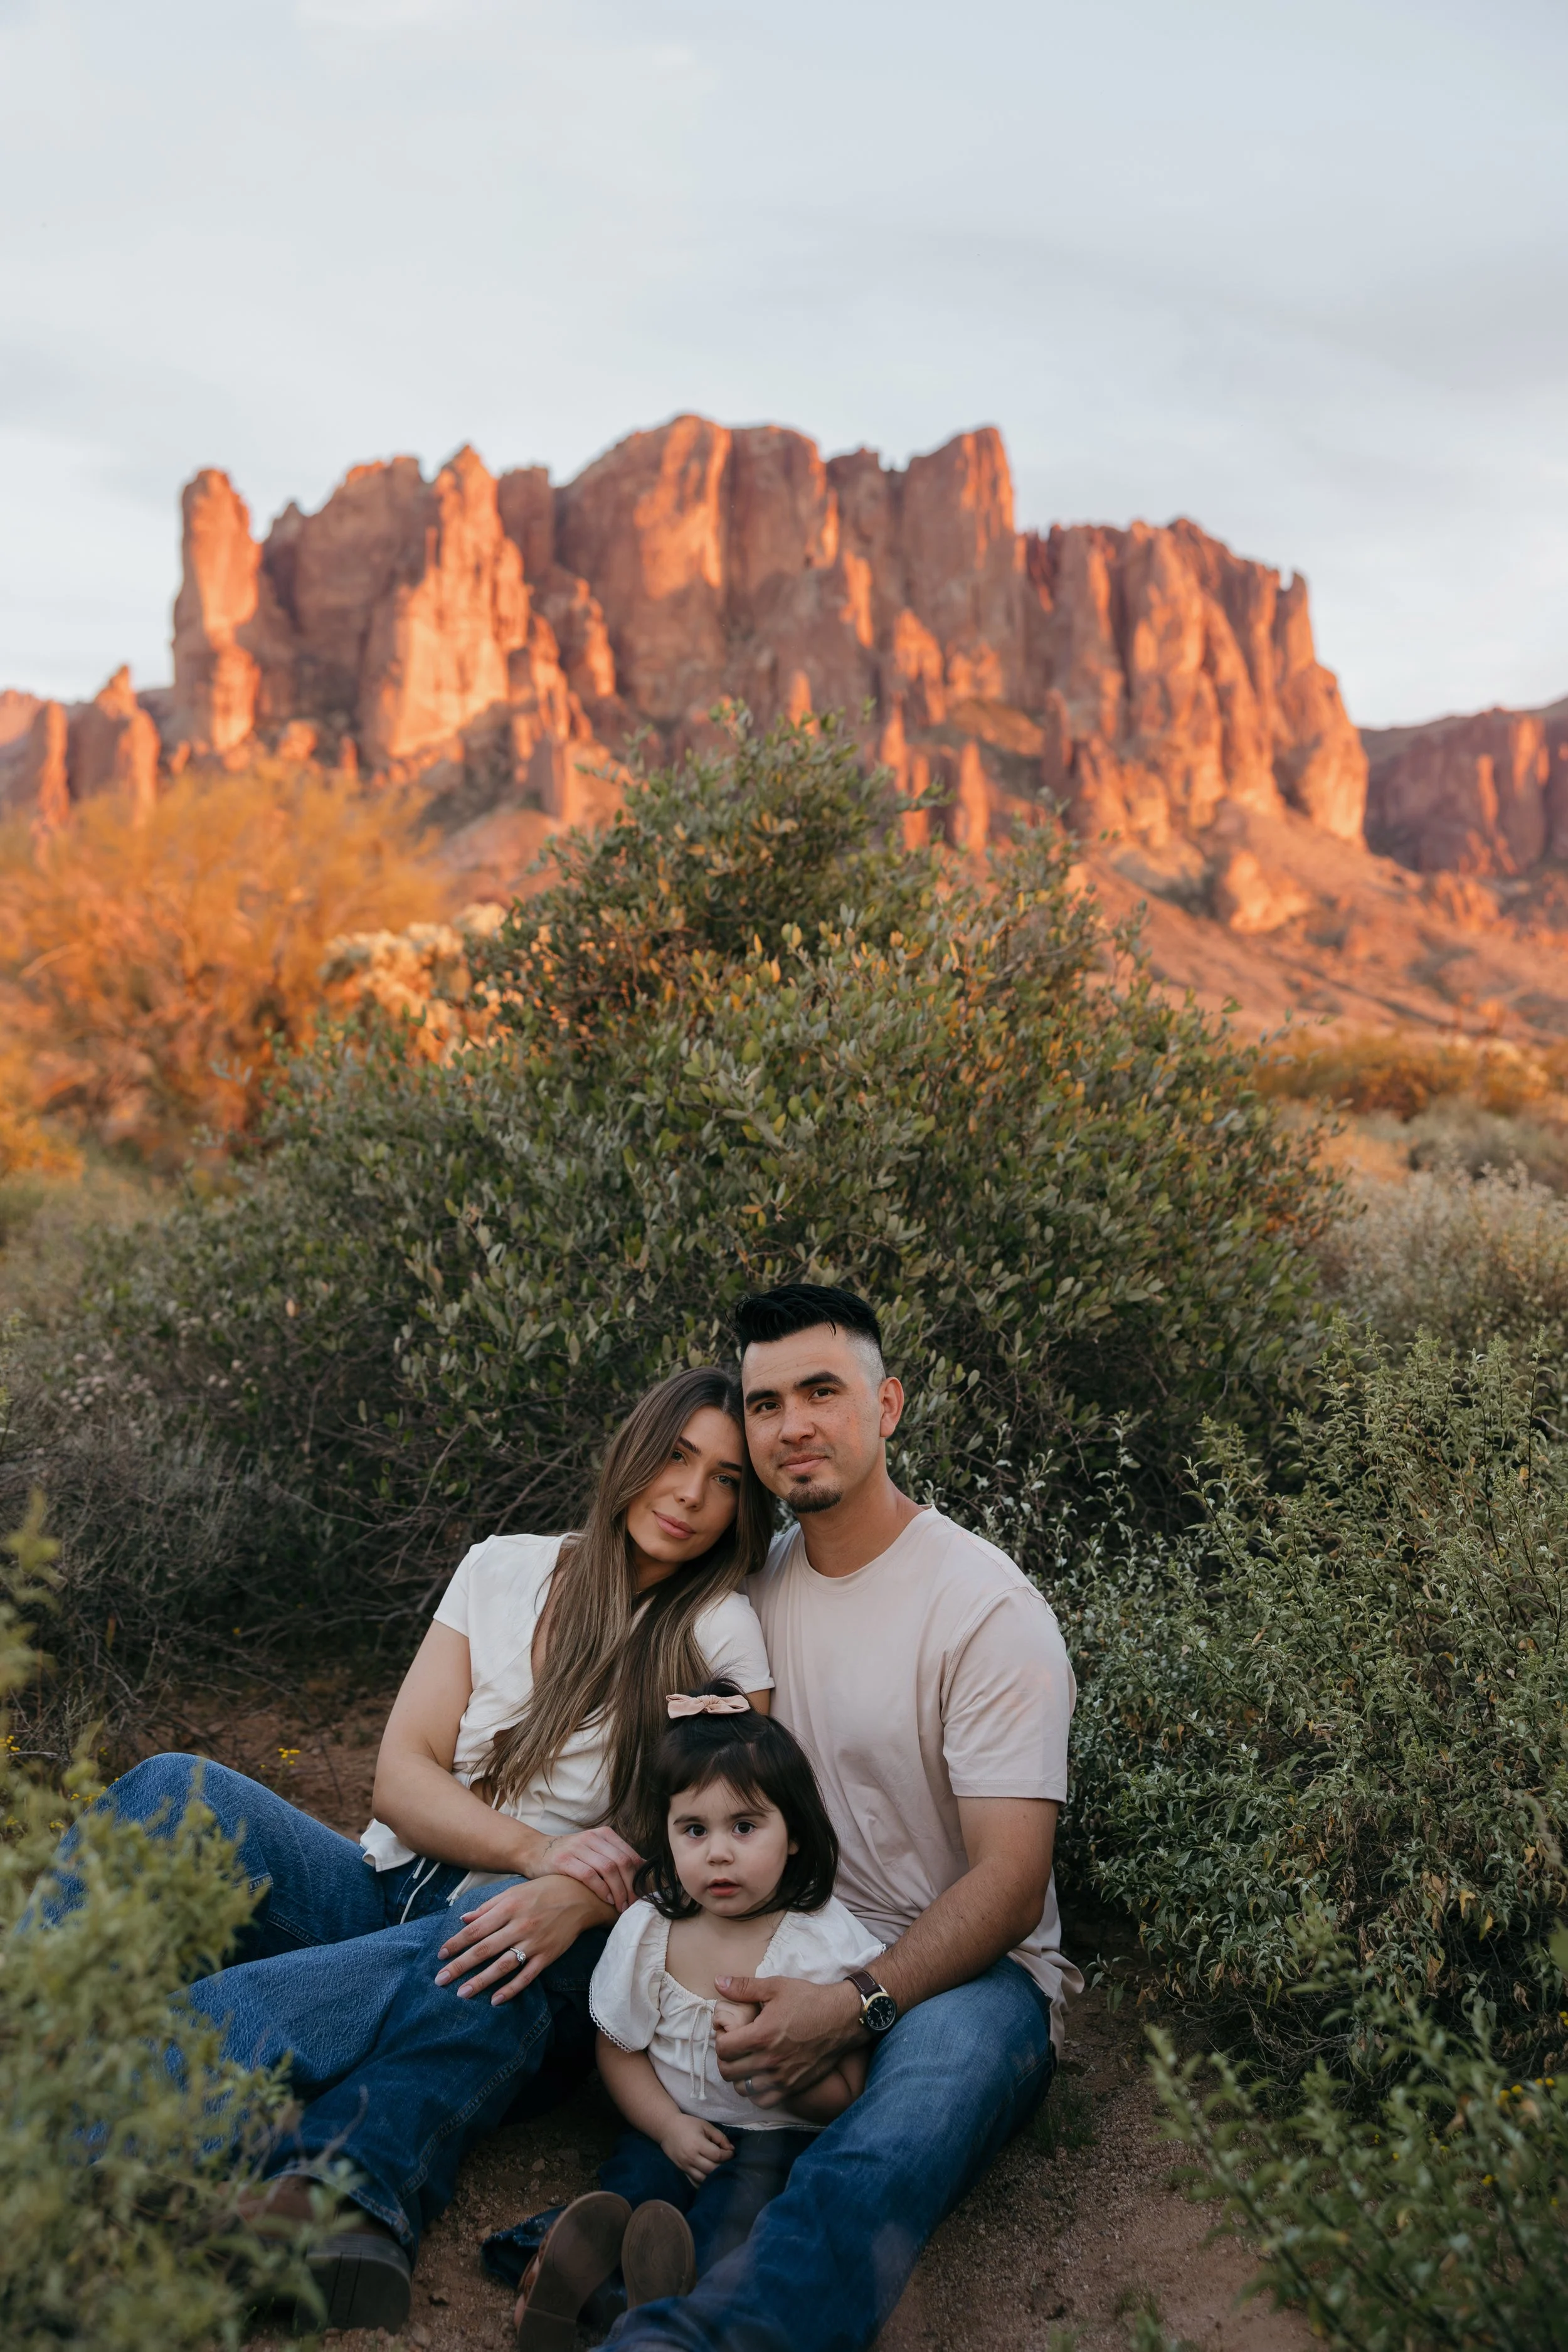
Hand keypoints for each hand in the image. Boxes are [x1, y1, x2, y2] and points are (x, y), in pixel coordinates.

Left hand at [434, 1874, 606, 2002]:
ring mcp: (534, 1943)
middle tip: (440, 1980)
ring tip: (461, 1993)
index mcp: (508, 1908)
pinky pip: (527, 1976)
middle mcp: (519, 1926)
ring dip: (480, 1981)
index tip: (440, 1955)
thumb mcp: (513, 1892)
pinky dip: (511, 1989)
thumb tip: (463, 1920)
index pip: (475, 1930)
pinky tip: (495, 2000)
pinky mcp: (548, 1956)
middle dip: (459, 1966)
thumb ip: (487, 1907)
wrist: (581, 1895)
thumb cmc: (543, 1891)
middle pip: (483, 1950)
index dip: (455, 1943)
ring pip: (502, 1966)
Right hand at [532, 1824, 643, 1911]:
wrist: (535, 1851)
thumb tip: (642, 1872)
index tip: (641, 1895)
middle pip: (622, 1862)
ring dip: (618, 1890)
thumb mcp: (594, 1850)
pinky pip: (589, 1874)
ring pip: (608, 1868)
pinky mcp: (564, 1860)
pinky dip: (601, 1888)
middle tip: (632, 1904)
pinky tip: (606, 1899)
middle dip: (631, 1886)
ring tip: (621, 1905)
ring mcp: (577, 1847)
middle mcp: (592, 1837)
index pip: (629, 1855)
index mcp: (604, 1834)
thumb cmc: (570, 1856)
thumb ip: (615, 1858)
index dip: (638, 1877)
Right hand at [660, 2114, 733, 2183]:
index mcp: (697, 2144)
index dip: (727, 2155)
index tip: (731, 2152)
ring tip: (719, 2168)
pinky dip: (704, 2182)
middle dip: (723, 2166)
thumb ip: (719, 2137)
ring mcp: (685, 2166)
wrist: (666, 2128)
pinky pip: (695, 2182)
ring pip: (704, 2179)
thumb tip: (731, 2149)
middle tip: (727, 2161)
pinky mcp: (682, 2170)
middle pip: (712, 2169)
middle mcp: (691, 2158)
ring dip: (714, 2176)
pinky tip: (709, 2177)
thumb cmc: (687, 2124)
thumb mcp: (705, 2125)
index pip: (717, 2155)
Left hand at [713, 1974, 863, 2104]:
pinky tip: (759, 2076)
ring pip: (743, 2089)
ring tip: (744, 2062)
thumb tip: (718, 1982)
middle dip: (724, 2059)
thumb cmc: (809, 2000)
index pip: (723, 2049)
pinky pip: (764, 2101)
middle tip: (732, 2047)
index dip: (720, 2039)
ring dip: (738, 2077)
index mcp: (762, 2035)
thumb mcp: (776, 1986)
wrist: (842, 2018)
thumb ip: (744, 1987)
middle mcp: (770, 2060)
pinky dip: (756, 2092)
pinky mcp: (793, 2087)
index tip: (727, 2032)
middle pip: (728, 2072)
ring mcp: (782, 2077)